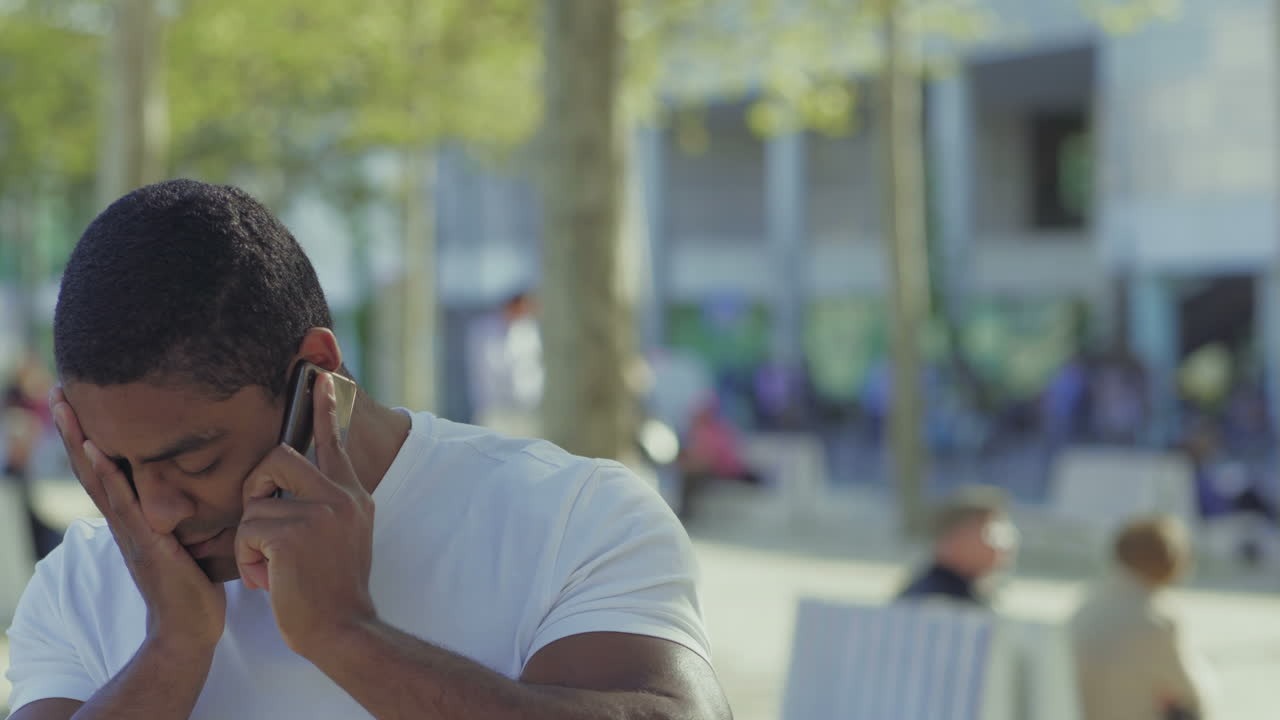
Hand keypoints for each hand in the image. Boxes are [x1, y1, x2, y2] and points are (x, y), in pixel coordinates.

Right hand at [49, 388, 225, 652]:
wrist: (188, 632)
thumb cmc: (192, 588)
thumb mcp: (187, 540)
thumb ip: (184, 515)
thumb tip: (203, 488)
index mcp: (132, 519)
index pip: (106, 470)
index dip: (91, 438)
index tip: (79, 402)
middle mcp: (124, 522)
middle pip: (91, 467)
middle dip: (75, 428)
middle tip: (60, 390)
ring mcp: (130, 531)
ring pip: (99, 478)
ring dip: (81, 440)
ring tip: (66, 406)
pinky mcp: (145, 542)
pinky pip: (123, 502)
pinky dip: (107, 474)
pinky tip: (97, 448)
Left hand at [236, 372, 375, 656]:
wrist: (343, 630)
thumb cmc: (333, 592)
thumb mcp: (341, 538)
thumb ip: (324, 507)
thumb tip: (286, 488)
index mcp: (353, 496)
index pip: (335, 442)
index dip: (325, 408)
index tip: (320, 378)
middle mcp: (341, 497)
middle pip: (280, 457)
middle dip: (257, 485)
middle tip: (263, 523)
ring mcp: (320, 513)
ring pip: (256, 503)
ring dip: (251, 538)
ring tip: (272, 567)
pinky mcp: (293, 533)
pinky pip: (247, 531)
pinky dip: (248, 560)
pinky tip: (271, 579)